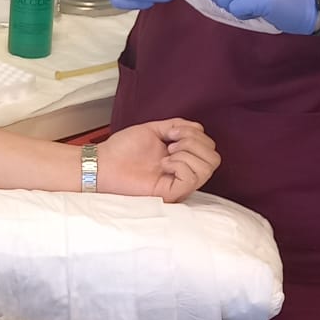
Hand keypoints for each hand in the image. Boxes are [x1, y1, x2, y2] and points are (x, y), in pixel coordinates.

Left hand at [93, 119, 219, 203]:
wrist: (104, 162)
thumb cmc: (124, 149)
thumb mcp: (155, 129)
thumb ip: (178, 126)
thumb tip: (197, 128)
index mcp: (182, 158)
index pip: (210, 147)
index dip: (195, 133)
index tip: (171, 132)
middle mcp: (184, 172)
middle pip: (214, 158)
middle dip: (195, 142)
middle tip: (171, 143)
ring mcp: (179, 184)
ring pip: (208, 167)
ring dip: (188, 152)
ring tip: (167, 153)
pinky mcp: (172, 193)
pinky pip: (192, 178)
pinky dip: (180, 164)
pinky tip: (163, 163)